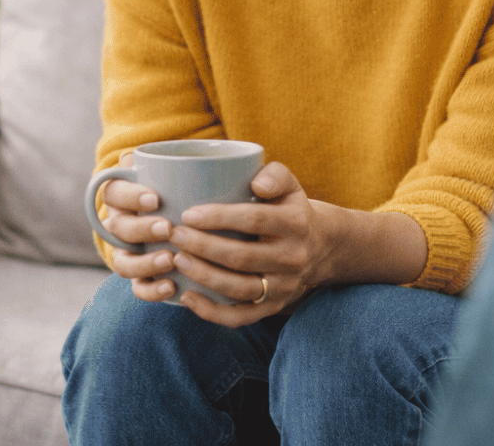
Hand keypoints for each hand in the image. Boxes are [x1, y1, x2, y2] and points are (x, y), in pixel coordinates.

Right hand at [100, 154, 183, 302]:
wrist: (193, 217)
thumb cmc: (186, 186)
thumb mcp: (185, 170)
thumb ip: (187, 161)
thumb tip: (197, 159)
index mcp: (123, 194)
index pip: (114, 192)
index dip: (130, 197)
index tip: (155, 198)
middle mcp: (120, 224)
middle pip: (118, 228)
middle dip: (141, 229)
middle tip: (167, 228)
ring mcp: (129, 252)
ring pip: (123, 262)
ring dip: (144, 263)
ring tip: (169, 259)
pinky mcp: (142, 277)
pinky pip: (138, 288)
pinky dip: (151, 290)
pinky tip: (171, 286)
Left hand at [166, 161, 327, 327]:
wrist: (319, 246)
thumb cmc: (289, 209)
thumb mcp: (289, 185)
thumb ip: (275, 175)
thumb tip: (256, 183)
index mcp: (295, 224)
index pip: (255, 220)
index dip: (220, 217)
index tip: (188, 214)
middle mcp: (292, 258)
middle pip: (243, 257)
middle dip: (204, 247)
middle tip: (174, 235)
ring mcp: (283, 287)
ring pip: (240, 288)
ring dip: (204, 276)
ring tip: (176, 260)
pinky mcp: (273, 307)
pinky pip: (241, 317)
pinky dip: (212, 312)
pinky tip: (187, 297)